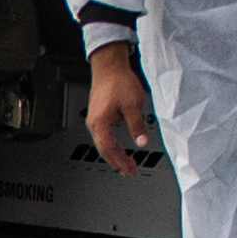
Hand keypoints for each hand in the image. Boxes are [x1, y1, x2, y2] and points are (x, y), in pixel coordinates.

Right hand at [83, 45, 160, 173]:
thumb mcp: (133, 105)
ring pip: (102, 144)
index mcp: (101, 123)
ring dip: (114, 155)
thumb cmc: (118, 82)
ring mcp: (94, 119)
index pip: (109, 150)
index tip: (130, 170)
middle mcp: (94, 123)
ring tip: (125, 163)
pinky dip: (111, 145)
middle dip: (117, 162)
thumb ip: (137, 126)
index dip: (120, 162)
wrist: (109, 66)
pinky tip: (118, 146)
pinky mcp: (98, 115)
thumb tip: (142, 142)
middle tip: (129, 171)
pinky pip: (102, 136)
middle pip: (104, 150)